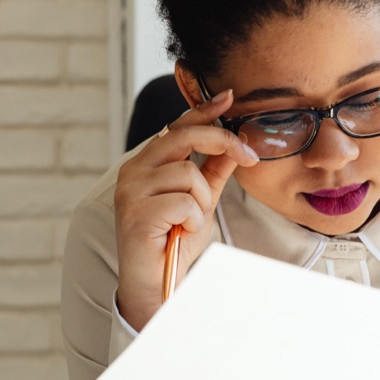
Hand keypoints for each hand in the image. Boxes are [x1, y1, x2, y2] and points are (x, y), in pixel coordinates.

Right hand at [113, 89, 258, 330]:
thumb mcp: (201, 200)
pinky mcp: (135, 212)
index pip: (177, 127)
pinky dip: (193, 219)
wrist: (155, 282)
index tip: (229, 97)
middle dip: (222, 141)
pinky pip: (184, 202)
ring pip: (188, 173)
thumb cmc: (174, 241)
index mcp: (147, 163)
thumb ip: (214, 171)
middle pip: (183, 136)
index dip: (203, 111)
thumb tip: (234, 143)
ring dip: (201, 200)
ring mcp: (130, 190)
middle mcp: (134, 171)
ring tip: (189, 221)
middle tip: (249, 155)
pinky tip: (180, 232)